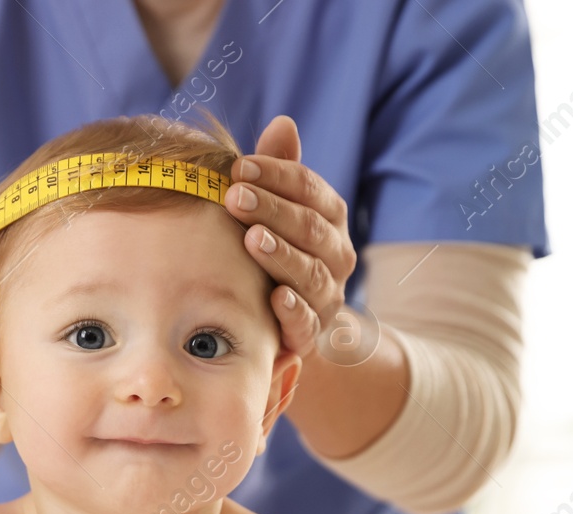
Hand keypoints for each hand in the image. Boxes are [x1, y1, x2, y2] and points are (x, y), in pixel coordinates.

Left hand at [222, 115, 358, 365]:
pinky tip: (274, 296)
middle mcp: (337, 254)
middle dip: (272, 210)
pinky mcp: (314, 331)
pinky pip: (308, 321)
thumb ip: (278, 173)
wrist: (281, 318)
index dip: (277, 177)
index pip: (310, 189)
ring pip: (311, 273)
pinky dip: (294, 309)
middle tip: (234, 198)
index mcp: (330, 216)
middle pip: (310, 228)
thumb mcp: (274, 209)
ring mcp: (328, 294)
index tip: (239, 168)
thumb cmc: (273, 249)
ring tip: (251, 239)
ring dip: (282, 255)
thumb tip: (283, 122)